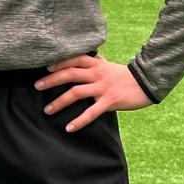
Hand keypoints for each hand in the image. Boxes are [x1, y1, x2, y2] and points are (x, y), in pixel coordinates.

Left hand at [34, 53, 151, 132]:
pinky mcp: (110, 101)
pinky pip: (91, 112)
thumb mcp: (107, 65)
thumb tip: (82, 55)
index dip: (58, 62)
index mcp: (95, 63)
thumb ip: (93, 61)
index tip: (44, 67)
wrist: (146, 84)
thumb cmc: (124, 75)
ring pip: (76, 92)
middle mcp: (97, 73)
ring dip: (59, 101)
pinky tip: (69, 128)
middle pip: (70, 73)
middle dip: (51, 80)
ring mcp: (102, 87)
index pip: (73, 59)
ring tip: (47, 110)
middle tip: (36, 86)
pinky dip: (79, 121)